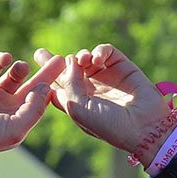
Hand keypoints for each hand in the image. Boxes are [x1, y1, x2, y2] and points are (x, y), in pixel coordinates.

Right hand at [0, 51, 64, 164]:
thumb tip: (47, 88)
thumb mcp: (16, 129)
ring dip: (20, 69)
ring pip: (12, 76)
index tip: (66, 74)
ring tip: (22, 67)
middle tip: (58, 58)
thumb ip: (34, 109)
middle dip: (45, 73)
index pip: (40, 101)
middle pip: (31, 86)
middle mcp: (7, 108)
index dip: (52, 88)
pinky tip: (5, 58)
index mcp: (18, 120)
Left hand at [35, 44, 171, 154]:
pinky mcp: (121, 66)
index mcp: (77, 103)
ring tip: (83, 60)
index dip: (46, 76)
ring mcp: (105, 77)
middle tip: (41, 54)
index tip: (33, 65)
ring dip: (81, 56)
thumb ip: (68, 84)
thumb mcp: (78, 109)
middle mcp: (90, 90)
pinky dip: (99, 51)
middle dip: (55, 61)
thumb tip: (69, 61)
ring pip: (85, 58)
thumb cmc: (108, 125)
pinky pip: (105, 51)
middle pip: (68, 70)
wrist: (143, 127)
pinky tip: (97, 59)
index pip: (57, 86)